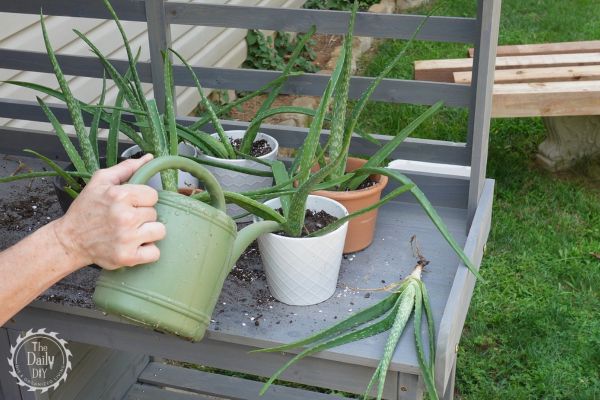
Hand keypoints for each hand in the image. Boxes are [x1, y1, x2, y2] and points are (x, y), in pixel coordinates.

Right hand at [53, 154, 165, 269]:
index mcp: (119, 195)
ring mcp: (127, 239)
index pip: (153, 195)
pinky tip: (135, 246)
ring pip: (160, 231)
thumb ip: (126, 168)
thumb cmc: (86, 209)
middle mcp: (125, 217)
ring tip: (133, 232)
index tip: (131, 204)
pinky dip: (147, 251)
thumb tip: (149, 158)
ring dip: (149, 233)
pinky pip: (155, 253)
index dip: (143, 199)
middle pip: (155, 213)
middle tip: (127, 219)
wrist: (70, 240)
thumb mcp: (100, 181)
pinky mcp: (127, 257)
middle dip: (143, 216)